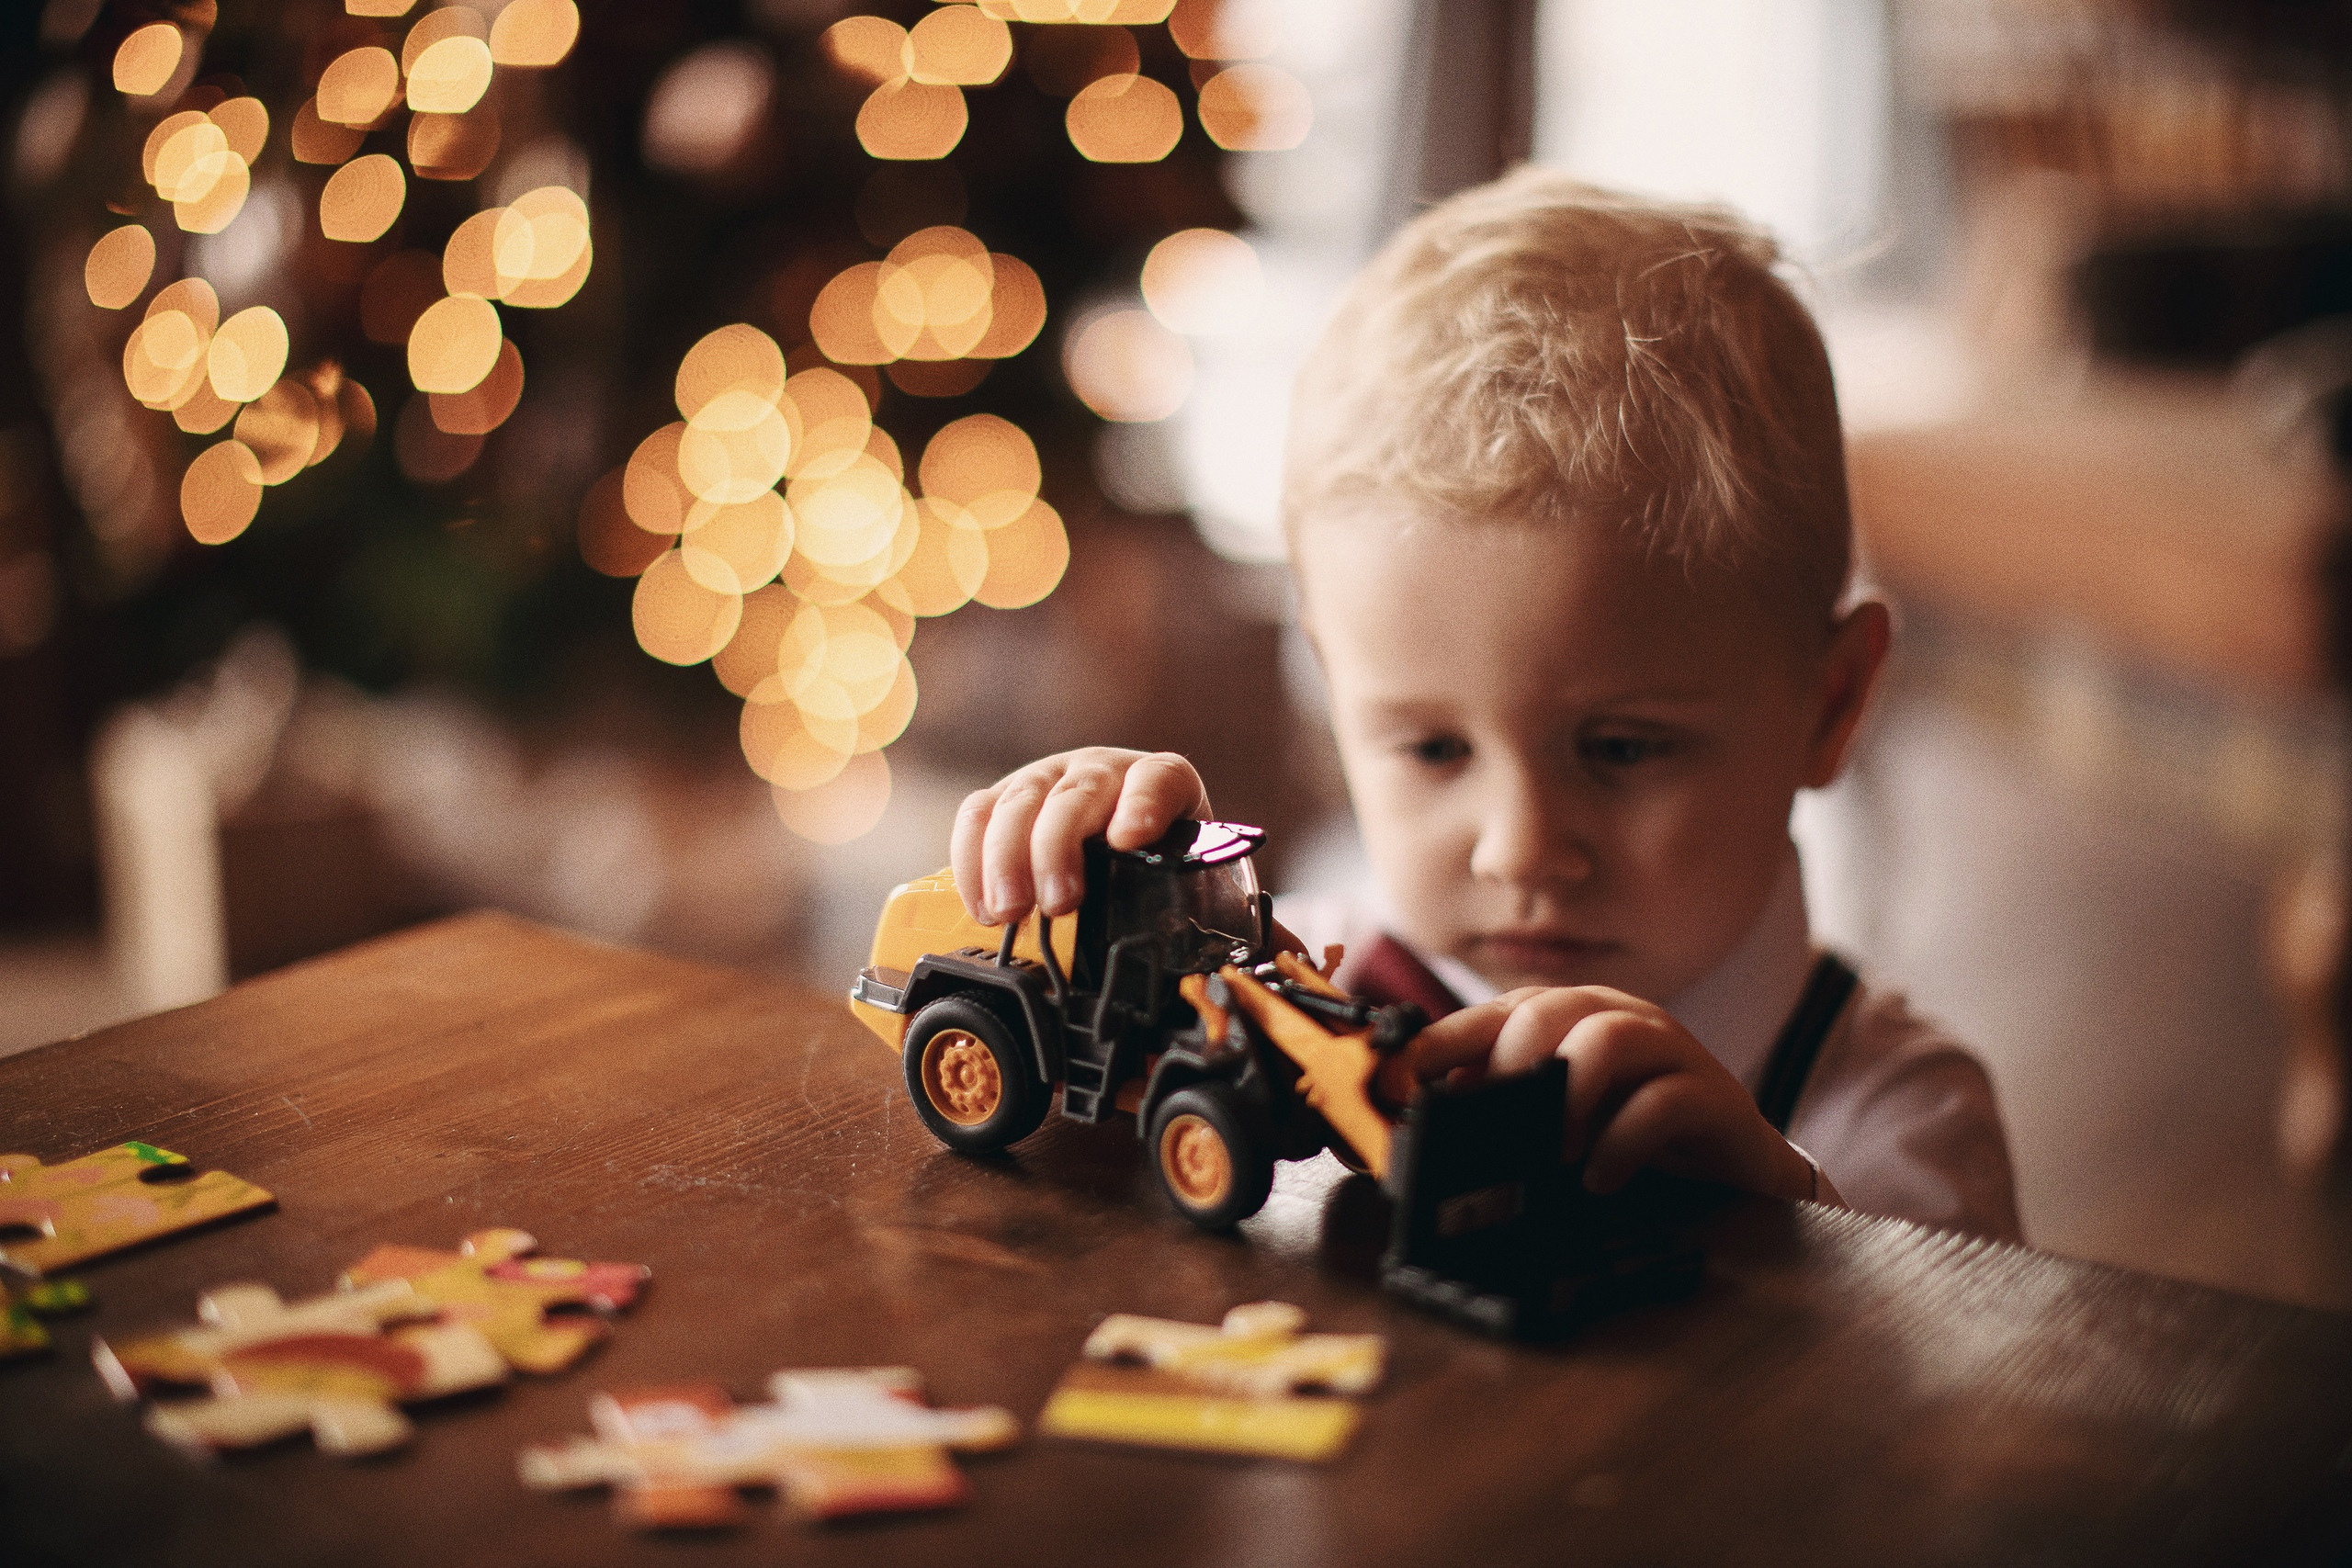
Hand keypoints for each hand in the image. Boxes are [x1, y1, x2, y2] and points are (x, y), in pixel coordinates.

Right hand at [951, 749, 1206, 924]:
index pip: (1158, 779)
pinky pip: (977, 816)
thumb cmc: (1158, 868)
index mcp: (1161, 781)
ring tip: (1008, 912)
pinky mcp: (1005, 798)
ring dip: (1006, 859)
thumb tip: (1205, 951)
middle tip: (1057, 903)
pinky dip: (971, 863)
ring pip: (1020, 802)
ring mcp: (1049, 778)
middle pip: (1077, 793)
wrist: (1124, 844)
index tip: (1128, 838)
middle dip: (1058, 847)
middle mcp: (1102, 770)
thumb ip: (1200, 906)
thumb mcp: (1190, 883)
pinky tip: (982, 908)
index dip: (1143, 804)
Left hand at [1399, 987, 1822, 1201]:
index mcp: (1562, 1018)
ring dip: (1568, 1095)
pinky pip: (1665, 1100)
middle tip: (1488, 1126)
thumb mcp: (1550, 1121)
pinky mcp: (1713, 1093)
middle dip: (1507, 1067)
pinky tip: (1601, 1178)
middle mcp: (1612, 1017)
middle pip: (1546, 1011)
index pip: (1489, 1013)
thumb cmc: (1624, 1136)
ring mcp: (1668, 1049)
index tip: (1394, 1085)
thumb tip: (1413, 1133)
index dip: (1438, 1044)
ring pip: (1608, 1038)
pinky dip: (1623, 1142)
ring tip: (1552, 1151)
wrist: (1730, 1166)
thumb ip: (1493, 1114)